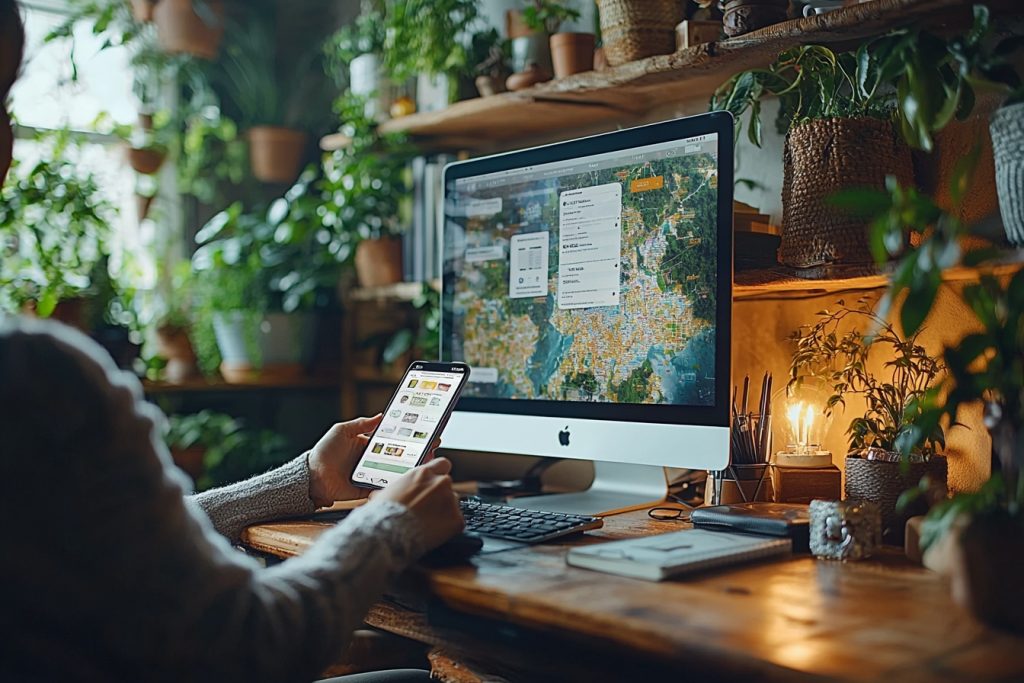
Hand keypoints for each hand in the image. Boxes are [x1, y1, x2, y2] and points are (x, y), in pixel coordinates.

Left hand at [307, 415, 443, 506]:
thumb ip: (361, 423)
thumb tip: (381, 416)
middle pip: (399, 456)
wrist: (311, 477)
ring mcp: (371, 475)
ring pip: (396, 471)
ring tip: (426, 462)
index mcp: (368, 445)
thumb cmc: (323, 451)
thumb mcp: (341, 430)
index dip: (408, 437)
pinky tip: (409, 478)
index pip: (394, 440)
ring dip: (411, 468)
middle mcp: (372, 460)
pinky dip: (396, 483)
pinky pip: (384, 486)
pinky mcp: (367, 488)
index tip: (424, 433)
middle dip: (417, 452)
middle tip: (433, 447)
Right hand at [372, 457, 463, 551]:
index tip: (435, 483)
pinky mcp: (457, 520)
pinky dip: (448, 528)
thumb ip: (400, 488)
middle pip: (447, 486)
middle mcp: (440, 483)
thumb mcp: (387, 493)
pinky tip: (433, 533)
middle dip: (439, 496)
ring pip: (452, 504)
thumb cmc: (383, 514)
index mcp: (423, 473)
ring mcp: (451, 501)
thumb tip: (392, 493)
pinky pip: (456, 522)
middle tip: (427, 509)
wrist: (388, 534)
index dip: (439, 474)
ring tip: (427, 524)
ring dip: (443, 512)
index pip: (442, 464)